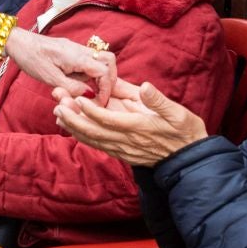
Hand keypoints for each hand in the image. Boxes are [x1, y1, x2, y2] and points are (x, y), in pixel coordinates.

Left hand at [8, 27, 114, 103]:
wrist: (18, 42)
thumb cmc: (31, 59)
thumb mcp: (50, 78)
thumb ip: (72, 87)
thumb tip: (90, 94)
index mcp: (77, 56)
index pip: (105, 71)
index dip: (107, 88)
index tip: (100, 101)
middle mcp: (81, 50)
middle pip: (109, 61)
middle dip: (110, 80)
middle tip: (100, 96)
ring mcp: (77, 49)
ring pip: (100, 60)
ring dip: (100, 77)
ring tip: (88, 91)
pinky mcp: (72, 51)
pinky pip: (89, 60)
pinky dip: (90, 73)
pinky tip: (78, 83)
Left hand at [53, 77, 207, 166]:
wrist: (188, 160)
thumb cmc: (185, 132)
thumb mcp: (178, 113)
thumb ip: (159, 101)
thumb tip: (145, 87)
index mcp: (138, 127)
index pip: (109, 119)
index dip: (91, 110)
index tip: (77, 98)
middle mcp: (127, 140)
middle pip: (94, 131)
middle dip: (74, 119)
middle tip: (58, 105)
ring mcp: (123, 149)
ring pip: (93, 139)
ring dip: (74, 128)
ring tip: (58, 115)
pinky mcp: (122, 153)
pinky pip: (98, 145)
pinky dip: (83, 136)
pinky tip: (72, 129)